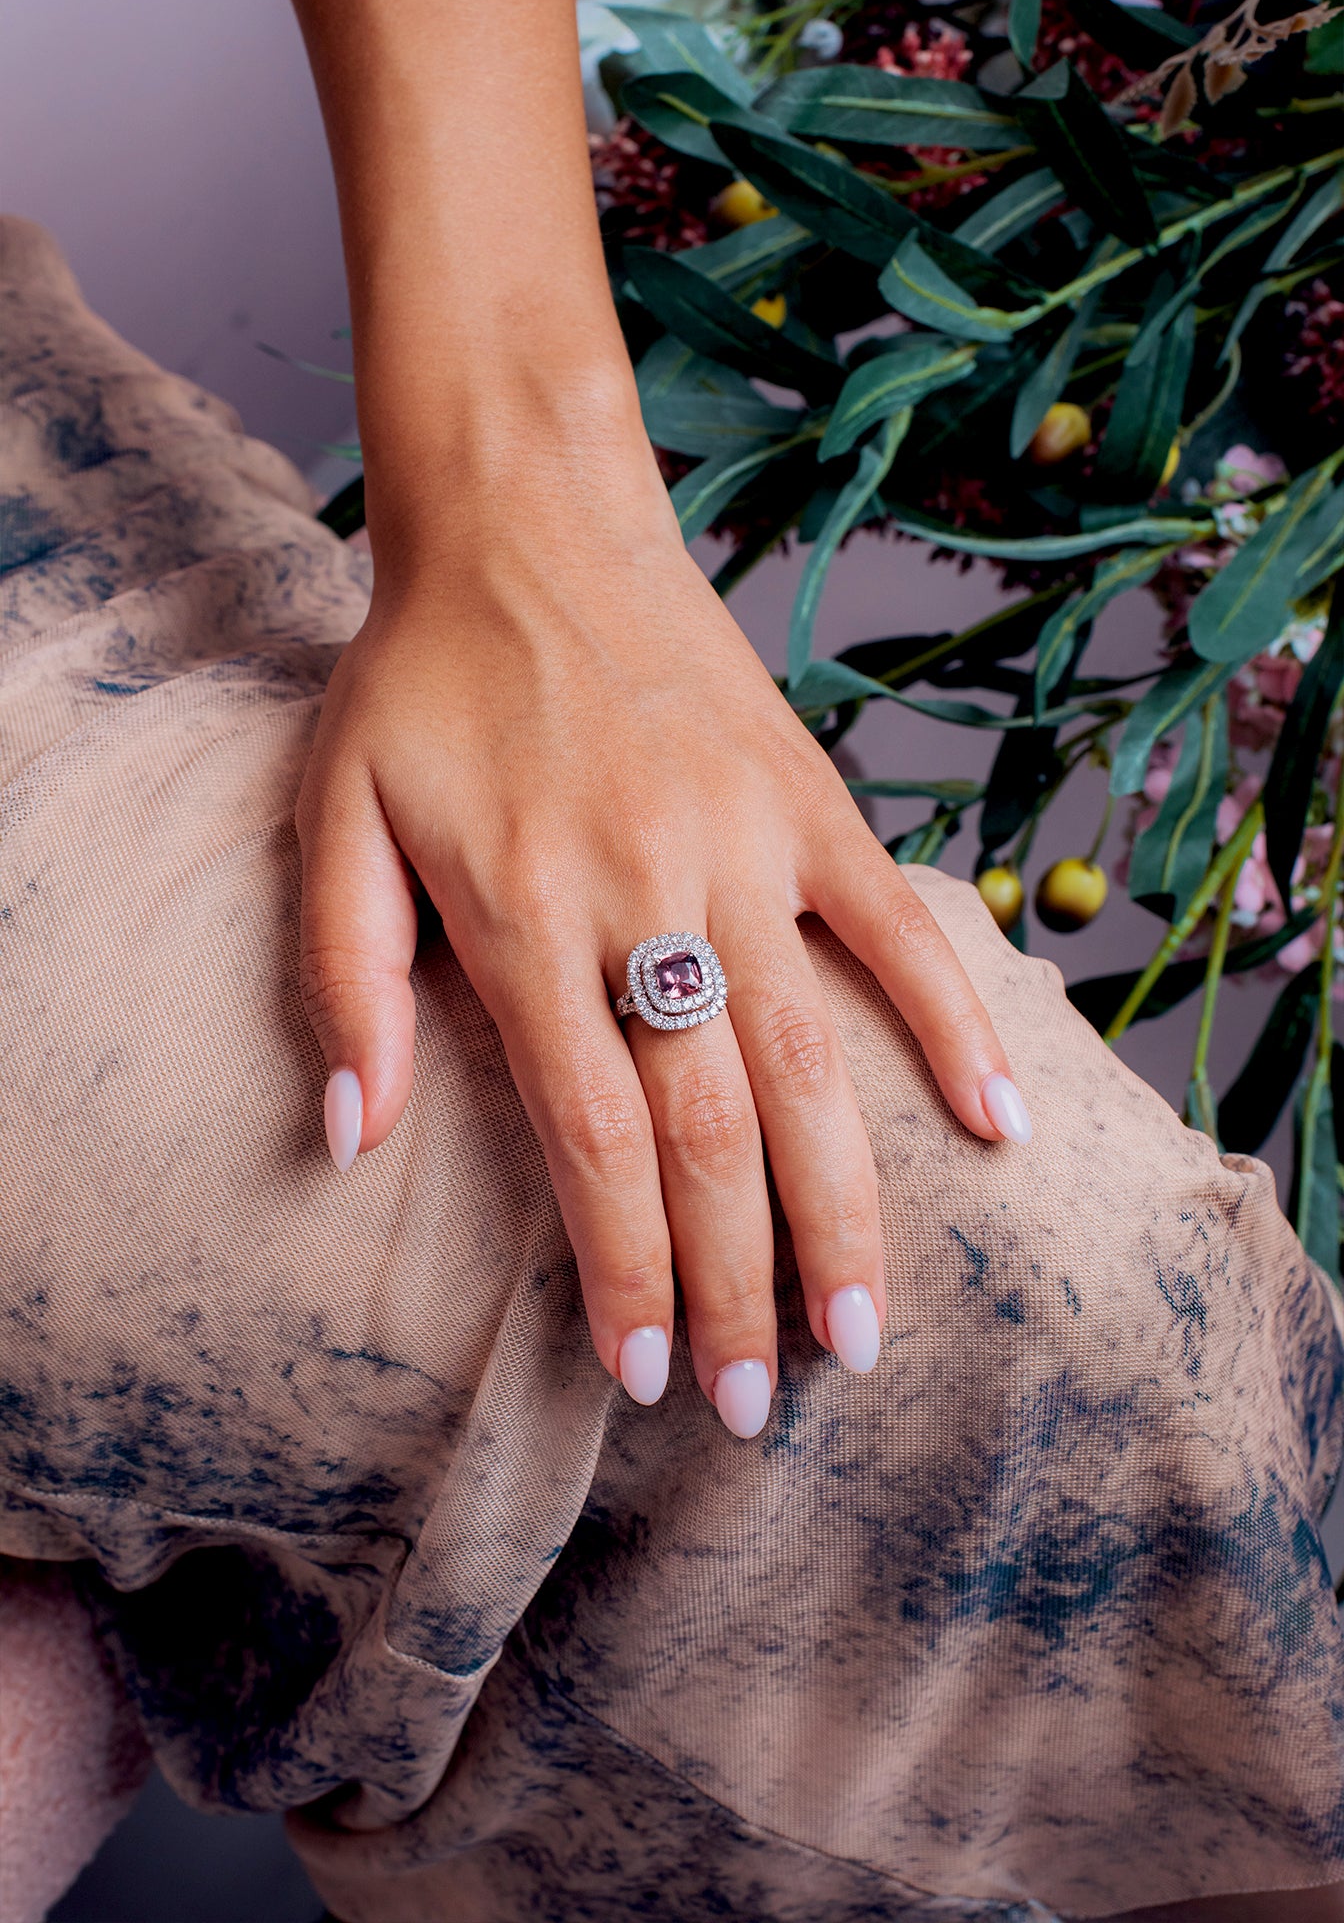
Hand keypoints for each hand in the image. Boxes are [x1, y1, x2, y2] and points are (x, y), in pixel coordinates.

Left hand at [295, 425, 1031, 1440]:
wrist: (525, 525)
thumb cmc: (421, 685)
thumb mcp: (335, 818)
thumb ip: (344, 980)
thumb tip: (352, 1138)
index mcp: (525, 915)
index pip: (591, 1138)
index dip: (624, 1270)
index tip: (642, 1375)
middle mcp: (646, 895)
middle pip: (709, 1130)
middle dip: (734, 1284)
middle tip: (759, 1405)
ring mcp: (744, 846)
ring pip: (810, 1060)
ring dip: (845, 1210)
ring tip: (866, 1333)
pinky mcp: (810, 803)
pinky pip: (898, 928)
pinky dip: (953, 1025)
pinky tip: (996, 1128)